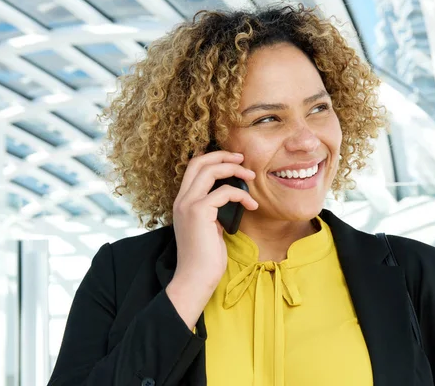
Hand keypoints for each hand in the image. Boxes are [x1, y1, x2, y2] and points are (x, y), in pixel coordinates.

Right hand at [166, 151, 257, 328]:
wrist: (195, 279)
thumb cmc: (205, 258)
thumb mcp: (210, 227)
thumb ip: (214, 210)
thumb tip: (231, 198)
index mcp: (182, 202)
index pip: (193, 167)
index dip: (213, 158)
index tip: (233, 160)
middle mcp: (181, 199)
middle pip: (199, 161)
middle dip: (223, 155)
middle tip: (243, 158)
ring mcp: (188, 204)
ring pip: (210, 170)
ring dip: (234, 169)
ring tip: (251, 176)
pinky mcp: (199, 212)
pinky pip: (224, 192)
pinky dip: (241, 194)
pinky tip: (252, 204)